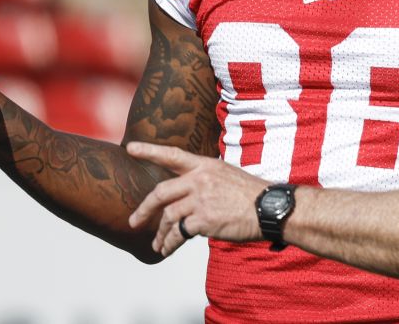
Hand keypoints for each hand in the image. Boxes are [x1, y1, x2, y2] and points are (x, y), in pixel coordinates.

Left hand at [126, 141, 268, 256]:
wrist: (268, 208)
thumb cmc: (250, 194)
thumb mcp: (226, 175)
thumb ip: (204, 181)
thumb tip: (186, 195)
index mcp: (205, 165)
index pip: (172, 155)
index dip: (149, 151)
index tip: (130, 148)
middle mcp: (199, 179)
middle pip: (160, 192)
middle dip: (144, 209)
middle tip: (133, 221)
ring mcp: (200, 199)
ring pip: (168, 217)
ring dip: (159, 233)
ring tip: (157, 244)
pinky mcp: (204, 220)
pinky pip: (179, 233)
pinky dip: (170, 243)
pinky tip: (167, 249)